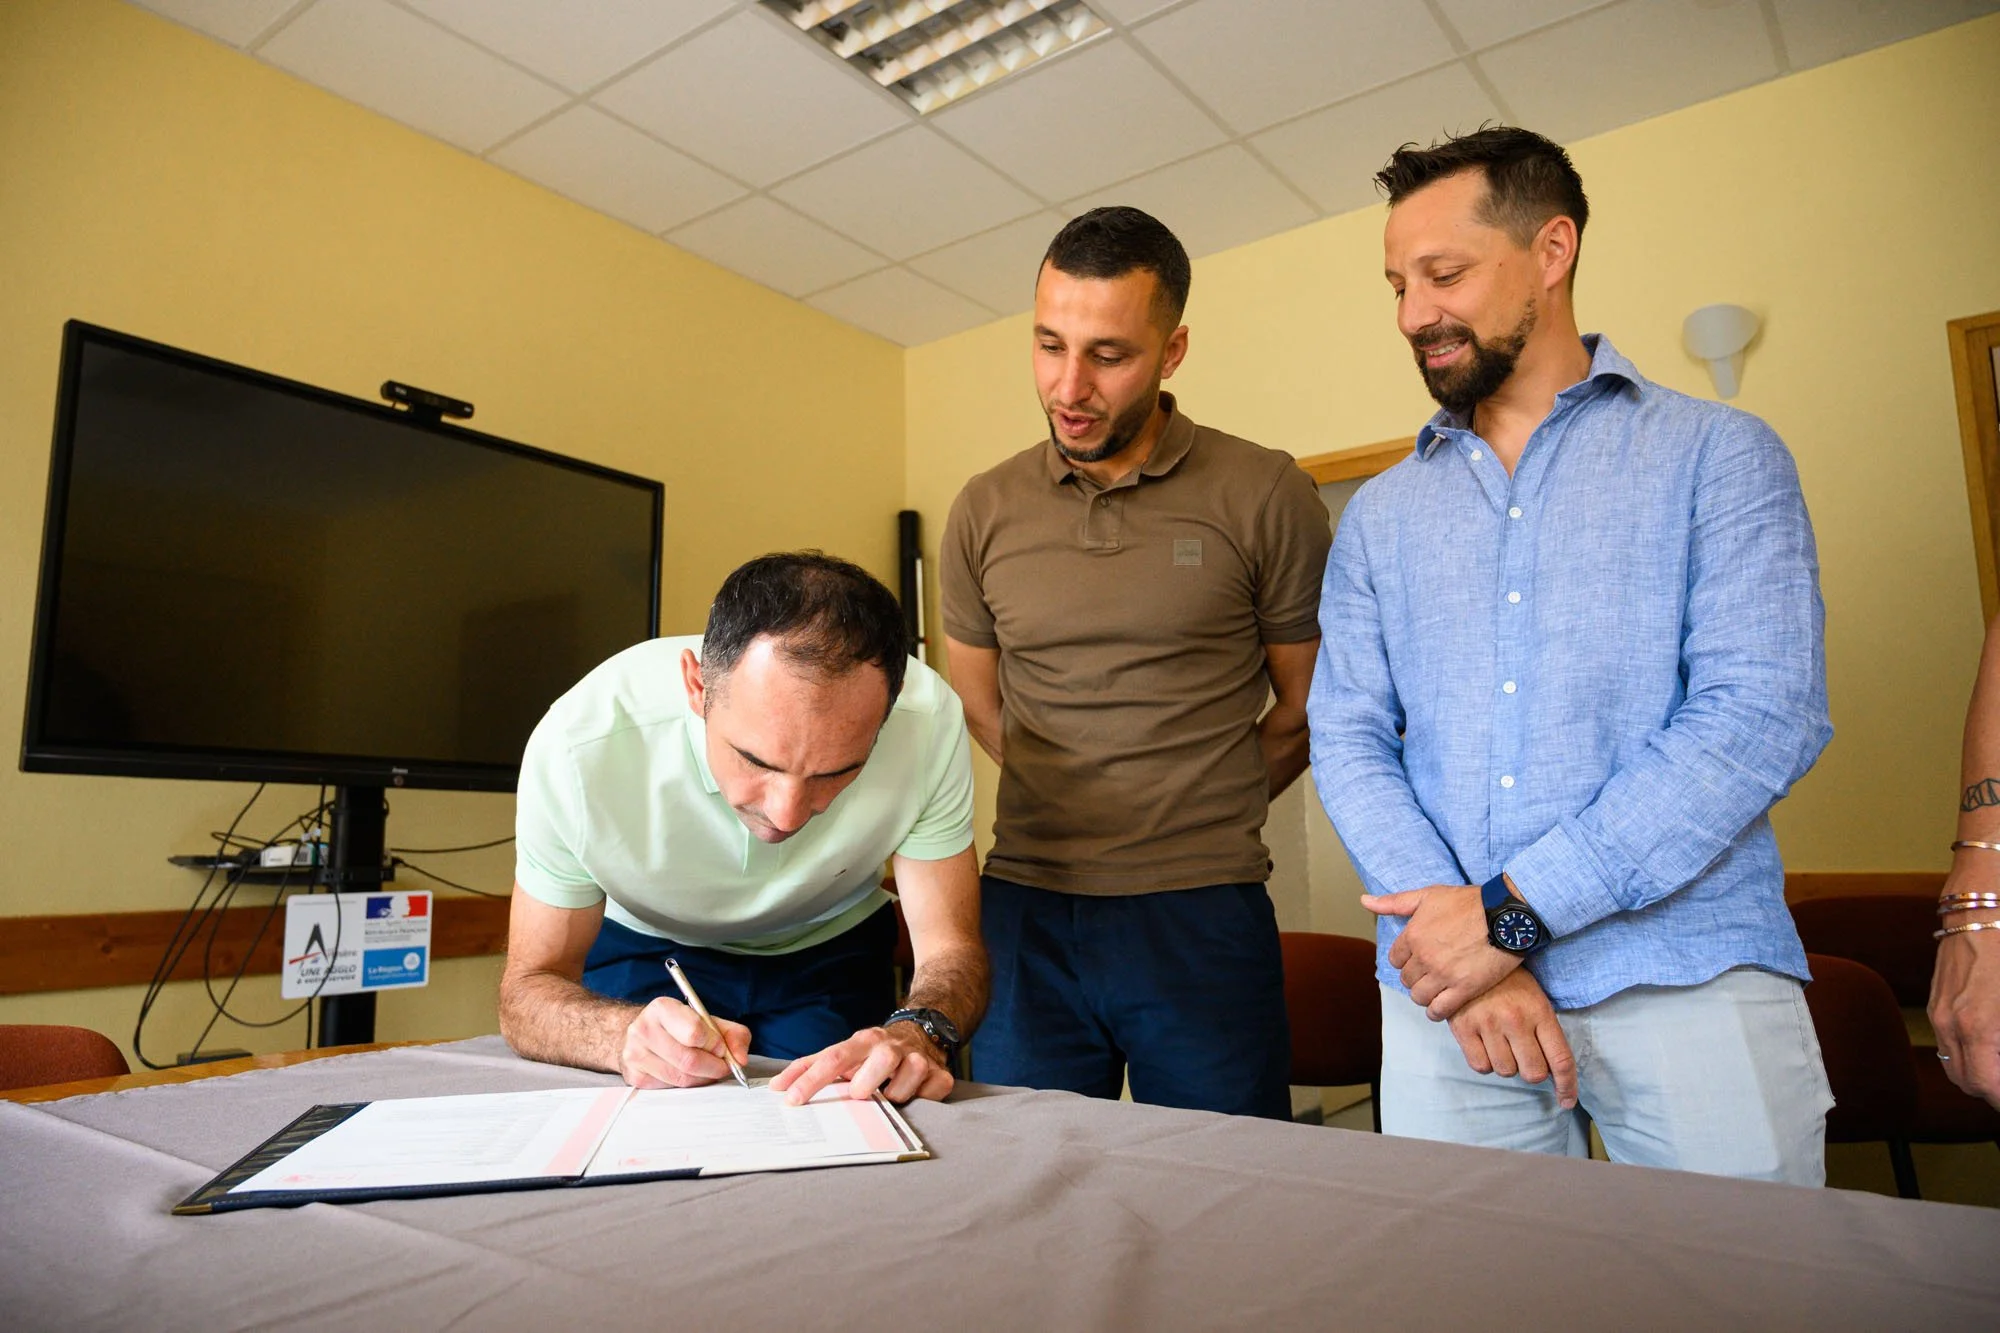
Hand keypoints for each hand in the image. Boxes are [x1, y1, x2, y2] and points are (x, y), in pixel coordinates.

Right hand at [617, 997, 750, 1089]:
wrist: (643, 1033)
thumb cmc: (679, 1026)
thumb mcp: (708, 1021)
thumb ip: (732, 1034)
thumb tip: (740, 1059)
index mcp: (663, 1008)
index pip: (694, 1032)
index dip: (715, 1044)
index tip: (721, 1048)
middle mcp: (643, 1029)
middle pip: (688, 1060)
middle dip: (713, 1067)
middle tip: (722, 1066)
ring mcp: (635, 1054)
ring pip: (680, 1078)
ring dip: (702, 1079)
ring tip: (707, 1070)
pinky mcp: (634, 1076)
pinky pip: (669, 1089)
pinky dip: (686, 1086)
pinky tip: (688, 1075)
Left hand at [769, 1021, 953, 1105]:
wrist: (923, 1032)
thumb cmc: (873, 1052)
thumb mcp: (845, 1052)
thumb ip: (810, 1067)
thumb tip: (775, 1086)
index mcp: (863, 1041)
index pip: (832, 1059)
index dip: (811, 1080)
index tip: (791, 1100)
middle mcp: (890, 1047)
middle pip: (875, 1065)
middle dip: (865, 1085)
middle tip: (861, 1094)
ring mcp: (917, 1059)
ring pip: (905, 1083)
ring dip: (895, 1095)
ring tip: (891, 1093)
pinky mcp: (940, 1074)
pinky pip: (930, 1094)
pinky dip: (922, 1099)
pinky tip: (917, 1092)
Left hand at [1366, 883, 1519, 1018]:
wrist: (1506, 915)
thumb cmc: (1469, 902)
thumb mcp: (1429, 895)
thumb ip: (1394, 902)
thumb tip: (1365, 901)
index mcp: (1413, 935)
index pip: (1395, 960)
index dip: (1406, 960)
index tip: (1418, 959)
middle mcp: (1424, 957)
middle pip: (1407, 979)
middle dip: (1415, 977)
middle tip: (1428, 975)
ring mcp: (1444, 975)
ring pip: (1419, 996)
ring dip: (1425, 995)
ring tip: (1435, 989)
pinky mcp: (1464, 989)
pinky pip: (1440, 1010)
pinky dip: (1437, 1012)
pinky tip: (1442, 1007)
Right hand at [1446, 969, 1578, 1108]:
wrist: (1469, 956)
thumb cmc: (1508, 982)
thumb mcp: (1536, 999)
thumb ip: (1545, 1032)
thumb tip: (1554, 1071)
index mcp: (1539, 1012)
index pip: (1560, 1059)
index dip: (1567, 1086)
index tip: (1566, 1101)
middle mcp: (1516, 1020)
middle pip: (1533, 1073)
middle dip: (1532, 1071)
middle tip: (1525, 1057)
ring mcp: (1488, 1024)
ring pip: (1505, 1071)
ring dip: (1506, 1064)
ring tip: (1501, 1042)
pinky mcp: (1463, 1028)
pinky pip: (1480, 1066)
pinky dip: (1484, 1062)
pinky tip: (1484, 1044)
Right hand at [1930, 921, 1999, 1108]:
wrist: (1983, 904)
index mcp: (1979, 1028)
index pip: (1988, 1087)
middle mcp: (1951, 1024)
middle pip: (1968, 1083)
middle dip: (1993, 1090)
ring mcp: (1939, 1011)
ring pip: (1954, 1064)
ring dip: (1980, 1074)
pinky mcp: (1937, 999)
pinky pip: (1948, 1042)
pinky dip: (1969, 1053)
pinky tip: (1992, 1041)